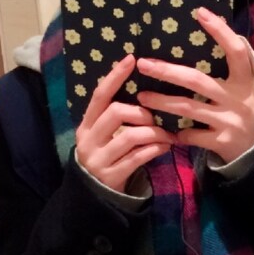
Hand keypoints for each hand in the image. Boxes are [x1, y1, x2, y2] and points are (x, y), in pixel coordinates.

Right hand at [74, 54, 174, 192]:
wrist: (94, 195)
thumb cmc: (106, 156)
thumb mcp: (103, 135)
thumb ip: (116, 117)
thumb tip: (145, 92)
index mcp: (86, 125)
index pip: (99, 95)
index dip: (115, 77)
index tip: (131, 60)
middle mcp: (89, 139)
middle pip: (115, 113)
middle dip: (140, 112)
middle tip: (154, 117)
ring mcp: (99, 159)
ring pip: (130, 136)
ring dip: (153, 133)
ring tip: (167, 134)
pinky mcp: (112, 176)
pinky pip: (138, 158)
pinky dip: (155, 149)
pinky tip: (165, 146)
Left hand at [135, 8, 253, 164]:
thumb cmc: (247, 106)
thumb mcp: (249, 83)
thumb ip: (238, 61)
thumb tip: (223, 29)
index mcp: (245, 79)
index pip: (236, 50)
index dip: (220, 31)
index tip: (200, 12)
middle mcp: (236, 98)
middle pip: (196, 80)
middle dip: (167, 71)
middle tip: (143, 64)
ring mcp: (228, 121)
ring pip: (188, 108)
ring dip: (162, 102)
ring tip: (142, 96)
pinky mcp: (220, 141)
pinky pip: (191, 135)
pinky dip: (177, 132)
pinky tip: (165, 129)